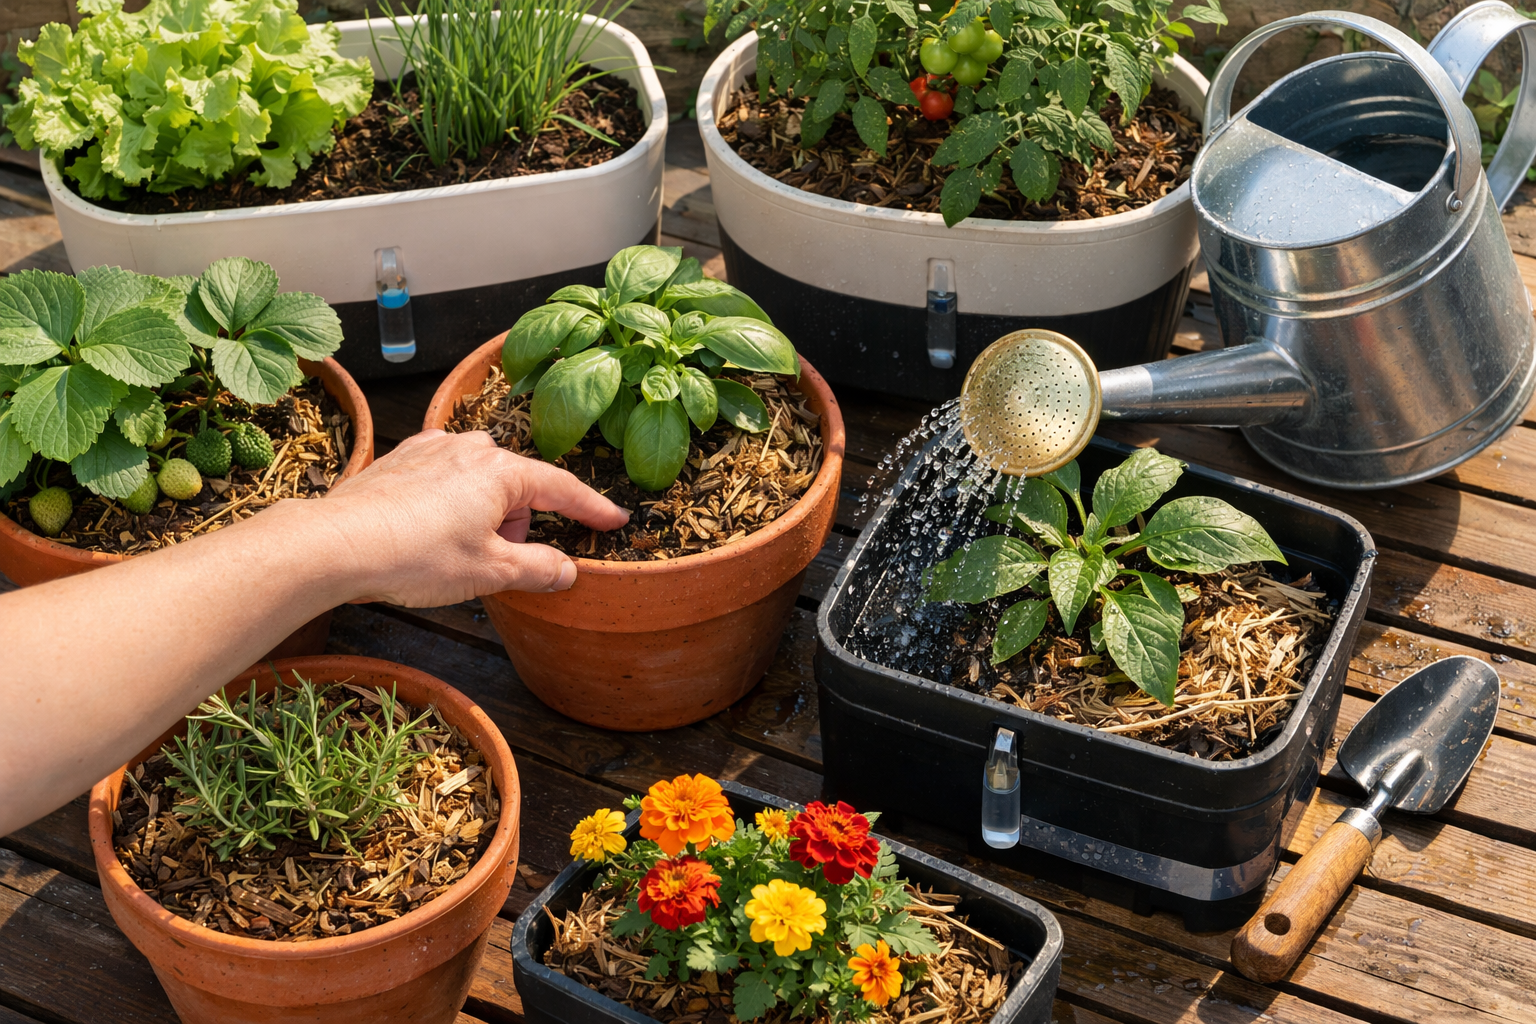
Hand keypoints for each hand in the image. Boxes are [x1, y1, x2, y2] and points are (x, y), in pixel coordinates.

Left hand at [317, 429, 628, 605]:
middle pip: (516, 487)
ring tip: (454, 553)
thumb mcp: (489, 572)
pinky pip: (443, 479)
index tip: (614, 520)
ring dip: (481, 514)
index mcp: (501, 471)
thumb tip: (567, 570)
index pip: (561, 489)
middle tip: (497, 562)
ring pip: (478, 482)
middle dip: (517, 524)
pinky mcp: (400, 459)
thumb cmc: (415, 555)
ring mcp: (431, 449)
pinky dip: (448, 504)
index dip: (591, 509)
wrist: (336, 543)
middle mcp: (470, 448)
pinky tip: (427, 533)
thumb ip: (538, 568)